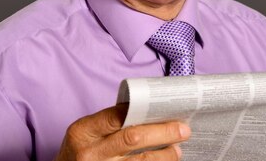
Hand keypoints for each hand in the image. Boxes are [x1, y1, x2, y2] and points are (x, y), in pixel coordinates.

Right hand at [54, 104, 190, 160]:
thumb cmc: (83, 149)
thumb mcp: (88, 132)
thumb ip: (113, 122)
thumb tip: (152, 112)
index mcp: (83, 132)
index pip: (117, 116)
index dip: (143, 111)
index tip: (164, 108)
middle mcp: (90, 153)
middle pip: (132, 139)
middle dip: (162, 133)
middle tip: (183, 129)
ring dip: (163, 156)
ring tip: (177, 150)